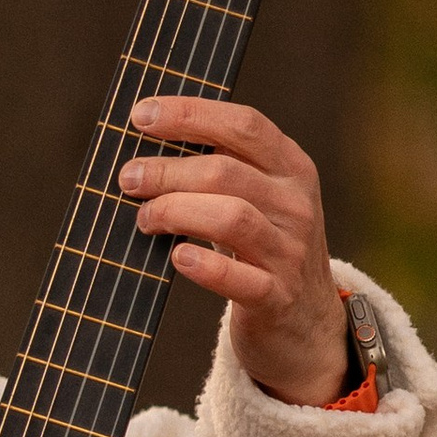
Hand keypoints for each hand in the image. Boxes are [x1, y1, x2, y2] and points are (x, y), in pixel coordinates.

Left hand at [117, 96, 345, 401]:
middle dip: (167, 171)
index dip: (190, 115)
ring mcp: (290, 253)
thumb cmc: (264, 247)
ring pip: (230, 217)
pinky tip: (177, 256)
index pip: (244, 126)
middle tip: (130, 178)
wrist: (307, 322)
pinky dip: (202, 264)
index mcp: (292, 169)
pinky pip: (236, 277)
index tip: (142, 115)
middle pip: (226, 172)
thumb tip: (148, 140)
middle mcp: (296, 206)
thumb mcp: (260, 198)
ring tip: (146, 218)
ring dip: (175, 212)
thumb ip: (221, 167)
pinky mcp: (277, 298)